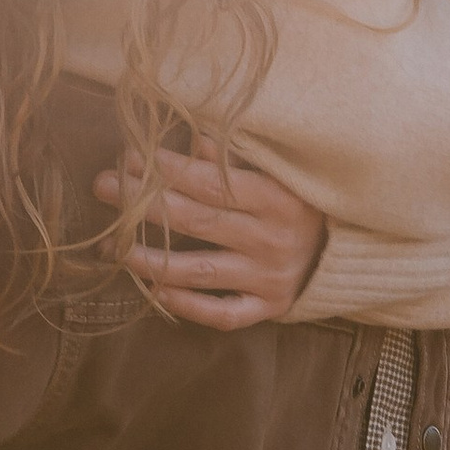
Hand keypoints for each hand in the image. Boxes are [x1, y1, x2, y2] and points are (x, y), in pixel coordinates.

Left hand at [96, 138, 329, 328]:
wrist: (345, 254)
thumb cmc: (303, 203)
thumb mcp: (281, 174)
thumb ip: (239, 158)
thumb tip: (197, 136)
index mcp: (278, 198)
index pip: (212, 183)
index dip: (167, 169)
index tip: (129, 155)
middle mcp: (273, 240)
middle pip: (198, 221)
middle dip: (145, 203)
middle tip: (103, 187)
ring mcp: (269, 279)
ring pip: (201, 271)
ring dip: (152, 260)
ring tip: (112, 248)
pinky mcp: (268, 308)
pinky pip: (222, 314)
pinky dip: (187, 305)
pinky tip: (154, 291)